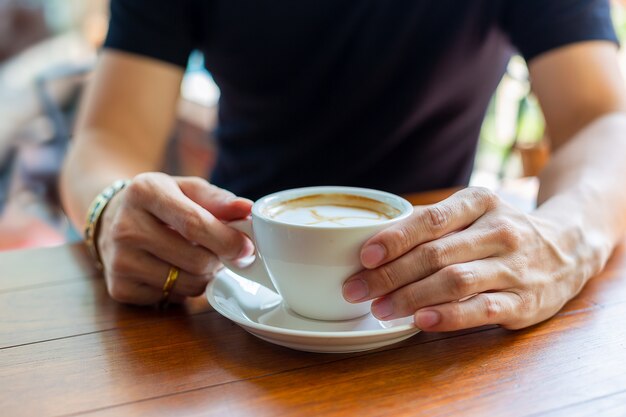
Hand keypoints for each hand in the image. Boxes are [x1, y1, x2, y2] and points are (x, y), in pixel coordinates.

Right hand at [97, 173, 252, 304]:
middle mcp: (126, 227)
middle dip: (218, 260)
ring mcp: (119, 260)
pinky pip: (171, 298)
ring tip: (196, 258)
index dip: (227, 240)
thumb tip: (247, 209)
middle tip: (219, 252)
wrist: (113, 220)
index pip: (195, 224)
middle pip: (196, 259)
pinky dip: (182, 289)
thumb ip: (219, 199)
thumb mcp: (187, 189)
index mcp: (145, 192)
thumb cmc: (161, 202)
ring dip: (204, 276)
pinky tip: (172, 269)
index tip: (247, 247)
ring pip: (187, 284)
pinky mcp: (118, 288)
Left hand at [342, 187, 592, 331]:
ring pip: (455, 282)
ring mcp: (513, 267)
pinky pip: (481, 309)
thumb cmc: (501, 230)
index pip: (431, 219)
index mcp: (480, 202)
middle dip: (390, 274)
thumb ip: (432, 222)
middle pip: (436, 254)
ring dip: (411, 297)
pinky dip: (448, 317)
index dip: (395, 239)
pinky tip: (420, 321)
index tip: (365, 256)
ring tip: (380, 309)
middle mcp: (499, 231)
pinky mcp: (523, 301)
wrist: (568, 247)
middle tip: (357, 289)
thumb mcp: (474, 211)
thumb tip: (374, 240)